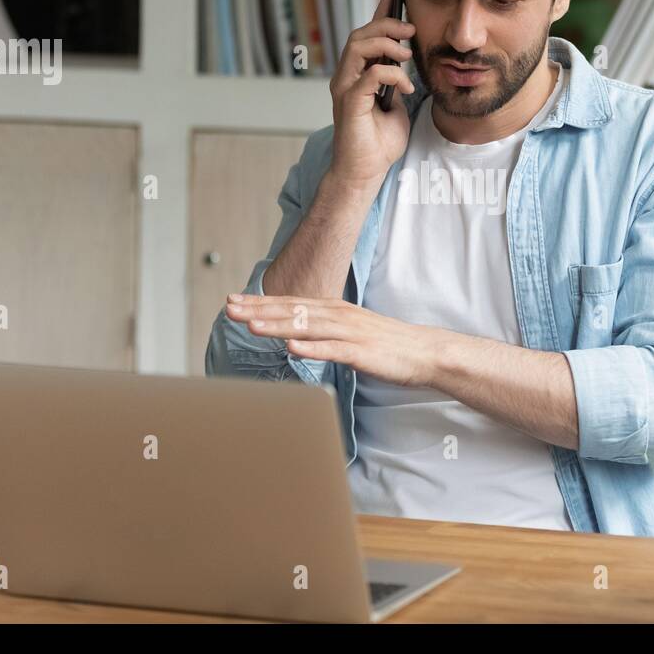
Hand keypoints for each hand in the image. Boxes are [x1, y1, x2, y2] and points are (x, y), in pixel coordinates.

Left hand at [225, 293, 439, 388]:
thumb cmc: (387, 345)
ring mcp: (350, 332)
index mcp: (333, 311)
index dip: (260, 302)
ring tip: (251, 325)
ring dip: (278, 325)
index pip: (290, 304)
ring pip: (307, 327)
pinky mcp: (362, 351)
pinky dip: (312, 348)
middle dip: (259, 310)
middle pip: (292, 311)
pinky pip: (333, 349)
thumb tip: (294, 336)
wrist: (424, 352)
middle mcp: (338, 316)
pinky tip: (292, 347)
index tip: (233, 301)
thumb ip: (322, 332)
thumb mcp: (349, 333)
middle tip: (229, 308)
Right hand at [329, 0, 418, 189]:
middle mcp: (346, 77)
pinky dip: (390, 75)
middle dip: (387, 24)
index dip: (378, 13)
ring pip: (358, 46)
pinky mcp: (349, 103)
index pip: (366, 36)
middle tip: (411, 29)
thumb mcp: (397, 107)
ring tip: (407, 55)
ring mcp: (345, 89)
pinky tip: (405, 87)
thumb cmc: (379, 144)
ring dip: (386, 44)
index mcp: (357, 75)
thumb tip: (405, 68)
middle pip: (360, 34)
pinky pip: (368, 74)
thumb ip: (397, 85)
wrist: (366, 173)